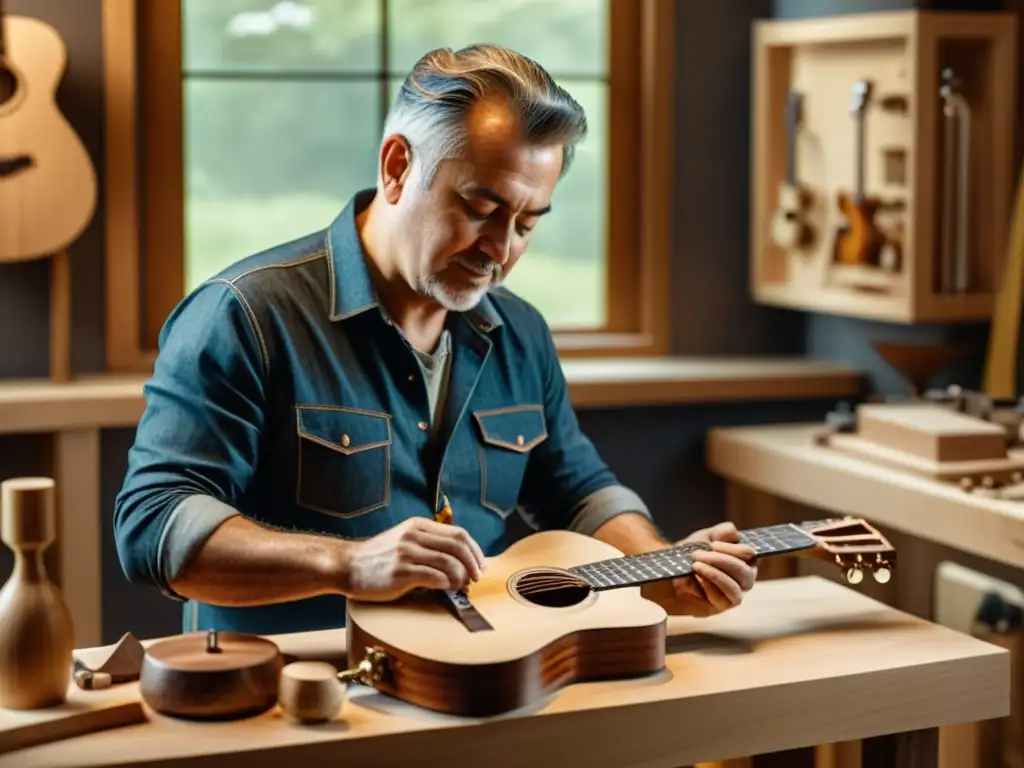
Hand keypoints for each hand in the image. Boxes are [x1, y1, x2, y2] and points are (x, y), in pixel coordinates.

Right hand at [344, 517, 486, 601]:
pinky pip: (435, 577)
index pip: (458, 534)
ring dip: (461, 577)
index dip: (475, 550)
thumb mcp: (404, 540)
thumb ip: (428, 544)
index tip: (481, 565)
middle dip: (473, 563)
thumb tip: (461, 560)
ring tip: (461, 586)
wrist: (348, 566)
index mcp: (418, 525)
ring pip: (449, 562)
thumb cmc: (379, 558)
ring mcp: (407, 553)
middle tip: (476, 577)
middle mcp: (414, 535)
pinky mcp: (401, 572)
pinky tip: (446, 589)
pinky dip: (446, 584)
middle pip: (458, 545)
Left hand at [644, 522, 757, 617]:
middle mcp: (743, 580)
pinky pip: (722, 601)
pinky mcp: (720, 607)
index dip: (733, 549)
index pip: (750, 555)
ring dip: (716, 575)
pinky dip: (709, 587)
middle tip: (698, 554)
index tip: (712, 544)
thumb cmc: (691, 555)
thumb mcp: (705, 538)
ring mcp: (733, 595)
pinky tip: (697, 578)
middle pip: (746, 574)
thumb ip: (721, 532)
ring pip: (735, 589)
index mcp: (744, 560)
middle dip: (723, 562)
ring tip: (696, 565)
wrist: (670, 572)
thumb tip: (734, 532)